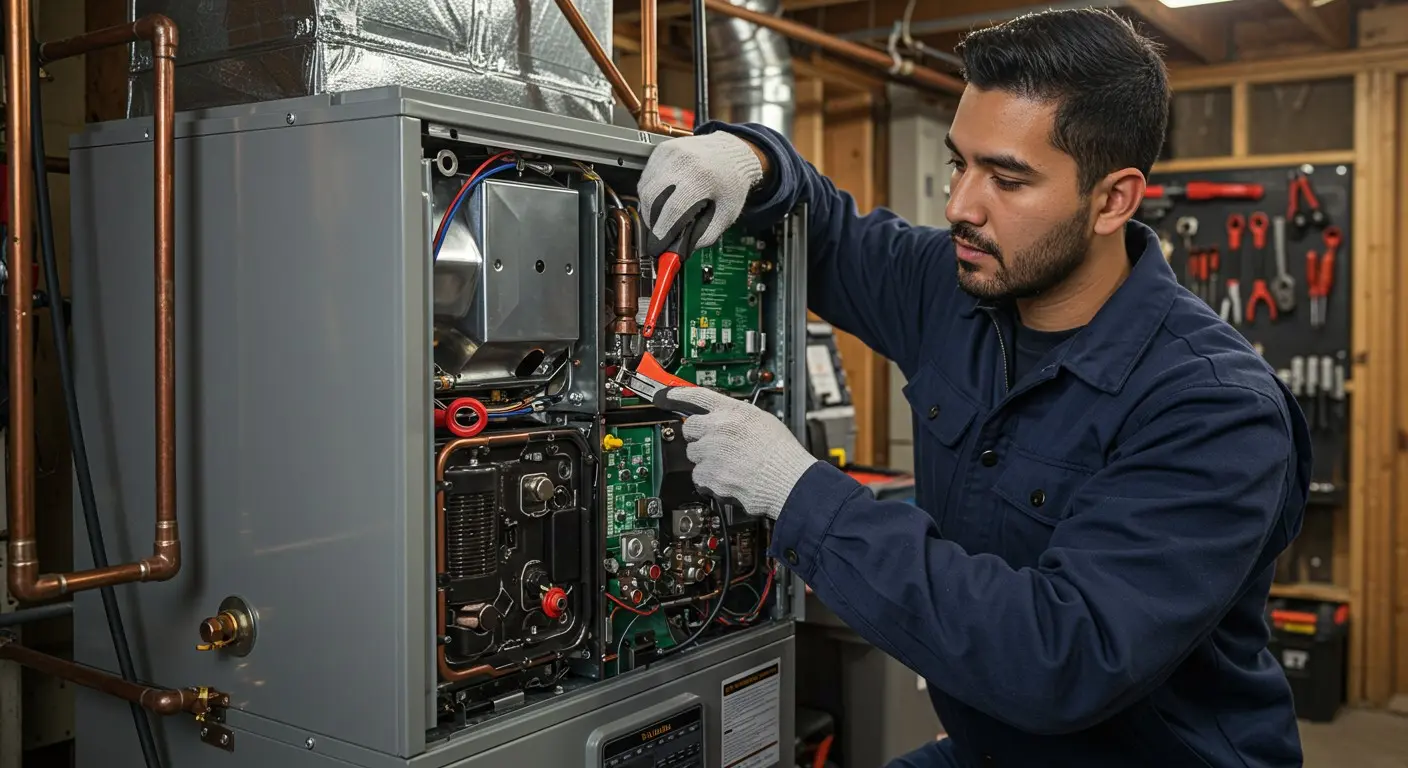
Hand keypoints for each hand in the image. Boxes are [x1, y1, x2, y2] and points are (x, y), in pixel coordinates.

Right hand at [638, 131, 765, 258]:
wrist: (731, 152)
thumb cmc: (731, 183)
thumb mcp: (726, 214)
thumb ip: (705, 236)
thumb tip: (680, 251)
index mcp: (703, 177)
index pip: (673, 209)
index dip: (663, 232)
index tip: (659, 247)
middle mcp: (683, 161)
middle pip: (653, 199)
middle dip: (653, 223)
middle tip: (660, 235)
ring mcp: (669, 153)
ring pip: (645, 189)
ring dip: (649, 209)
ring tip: (663, 218)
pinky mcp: (661, 150)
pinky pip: (646, 178)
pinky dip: (649, 194)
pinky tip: (662, 200)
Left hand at [657, 387, 818, 519]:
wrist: (788, 481)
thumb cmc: (782, 454)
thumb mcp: (763, 420)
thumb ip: (739, 417)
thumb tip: (725, 418)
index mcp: (733, 411)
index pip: (698, 396)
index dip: (678, 395)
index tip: (667, 395)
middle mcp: (719, 428)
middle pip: (689, 428)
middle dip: (697, 436)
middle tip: (713, 444)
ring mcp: (712, 452)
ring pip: (693, 454)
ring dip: (705, 460)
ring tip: (728, 465)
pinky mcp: (710, 476)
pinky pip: (698, 476)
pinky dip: (709, 480)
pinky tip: (727, 478)